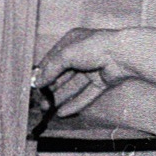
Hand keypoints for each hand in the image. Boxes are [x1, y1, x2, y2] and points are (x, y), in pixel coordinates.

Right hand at [36, 27, 150, 115]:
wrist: (122, 54)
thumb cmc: (94, 47)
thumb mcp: (66, 54)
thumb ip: (51, 69)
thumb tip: (38, 81)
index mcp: (72, 42)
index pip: (53, 59)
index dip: (43, 73)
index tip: (34, 87)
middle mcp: (82, 55)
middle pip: (62, 75)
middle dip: (50, 89)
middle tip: (40, 102)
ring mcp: (92, 69)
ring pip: (73, 87)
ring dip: (60, 98)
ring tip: (48, 110)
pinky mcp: (101, 82)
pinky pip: (86, 95)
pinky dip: (75, 104)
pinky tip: (63, 113)